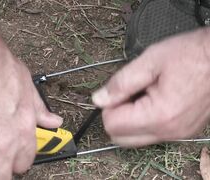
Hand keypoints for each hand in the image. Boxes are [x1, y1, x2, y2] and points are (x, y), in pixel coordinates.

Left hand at [92, 28, 209, 146]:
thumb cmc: (191, 55)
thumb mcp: (150, 61)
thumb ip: (120, 83)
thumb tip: (98, 100)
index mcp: (159, 115)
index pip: (113, 125)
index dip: (108, 105)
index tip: (119, 89)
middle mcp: (169, 131)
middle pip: (120, 138)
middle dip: (116, 115)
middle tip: (129, 92)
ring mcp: (178, 134)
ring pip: (134, 139)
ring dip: (130, 119)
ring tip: (144, 93)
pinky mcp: (183, 132)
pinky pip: (151, 134)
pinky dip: (144, 121)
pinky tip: (153, 100)